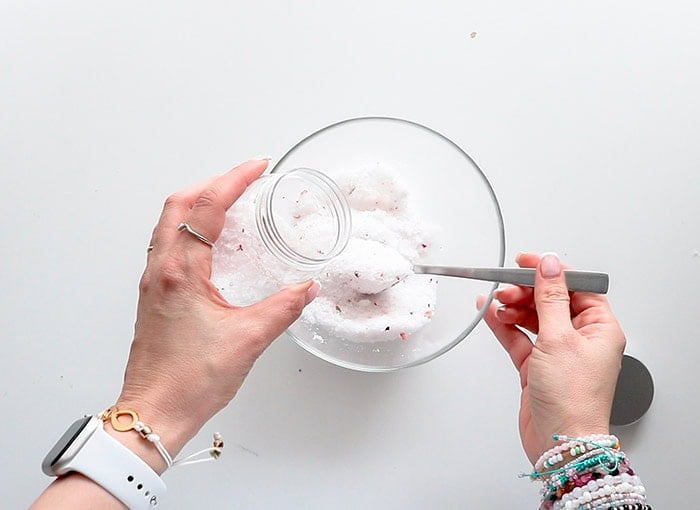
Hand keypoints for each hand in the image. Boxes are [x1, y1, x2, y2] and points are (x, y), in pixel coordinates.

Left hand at [114, 159, 319, 467]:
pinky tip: (213, 244)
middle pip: (179, 204)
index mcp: (182, 272)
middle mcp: (162, 270)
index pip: (207, 208)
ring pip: (170, 223)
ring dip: (198, 204)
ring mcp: (155, 282)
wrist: (154, 412)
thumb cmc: (189, 381)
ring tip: (230, 202)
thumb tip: (305, 288)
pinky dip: (191, 229)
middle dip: (213, 183)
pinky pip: (170, 245)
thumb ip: (283, 308)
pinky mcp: (156, 296)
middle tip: (243, 179)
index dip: (234, 180)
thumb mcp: (248, 339)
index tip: (257, 167)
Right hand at [477, 252, 624, 464]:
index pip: (576, 287)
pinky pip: (519, 337)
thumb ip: (551, 298)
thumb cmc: (573, 399)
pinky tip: (490, 313)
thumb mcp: (560, 338)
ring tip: (496, 301)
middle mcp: (581, 339)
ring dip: (514, 307)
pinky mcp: (537, 367)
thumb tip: (550, 265)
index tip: (527, 261)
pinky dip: (504, 325)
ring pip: (533, 317)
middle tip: (507, 286)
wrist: (559, 442)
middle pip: (552, 301)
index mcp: (600, 328)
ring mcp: (558, 353)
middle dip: (527, 291)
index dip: (552, 271)